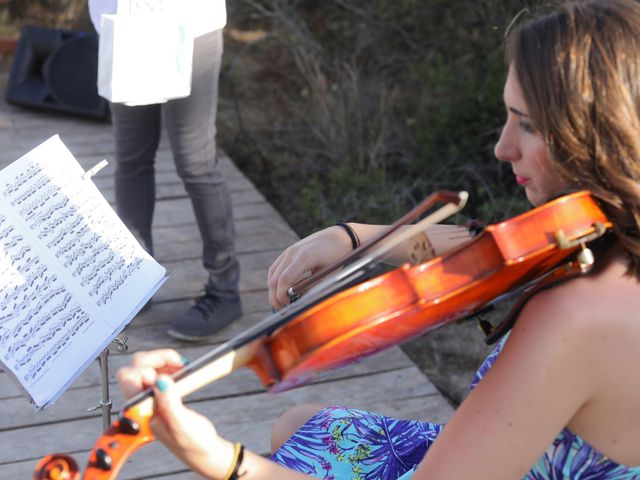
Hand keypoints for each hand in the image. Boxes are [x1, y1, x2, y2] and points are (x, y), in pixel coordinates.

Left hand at [116, 350, 234, 478]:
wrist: (202, 451)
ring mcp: (148, 398)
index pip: (129, 377)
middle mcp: (140, 403)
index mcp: (140, 411)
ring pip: (145, 367)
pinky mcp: (159, 395)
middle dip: (155, 359)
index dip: (147, 368)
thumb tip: (159, 380)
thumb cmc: (192, 442)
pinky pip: (156, 372)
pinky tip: (180, 370)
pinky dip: (168, 366)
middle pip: (134, 367)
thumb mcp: (182, 424)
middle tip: (177, 362)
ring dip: (162, 361)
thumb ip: (169, 402)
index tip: (168, 373)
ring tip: (181, 365)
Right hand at [267, 226, 352, 308]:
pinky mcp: (288, 251)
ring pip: (272, 274)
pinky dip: (276, 280)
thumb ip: (312, 288)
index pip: (284, 280)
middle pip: (274, 279)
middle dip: (275, 296)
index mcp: (304, 258)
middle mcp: (292, 252)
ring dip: (274, 289)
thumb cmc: (337, 257)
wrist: (340, 236)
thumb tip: (299, 302)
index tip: (288, 306)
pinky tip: (282, 289)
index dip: (282, 296)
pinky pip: (276, 268)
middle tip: (282, 309)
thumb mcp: (328, 275)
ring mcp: (289, 251)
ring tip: (282, 301)